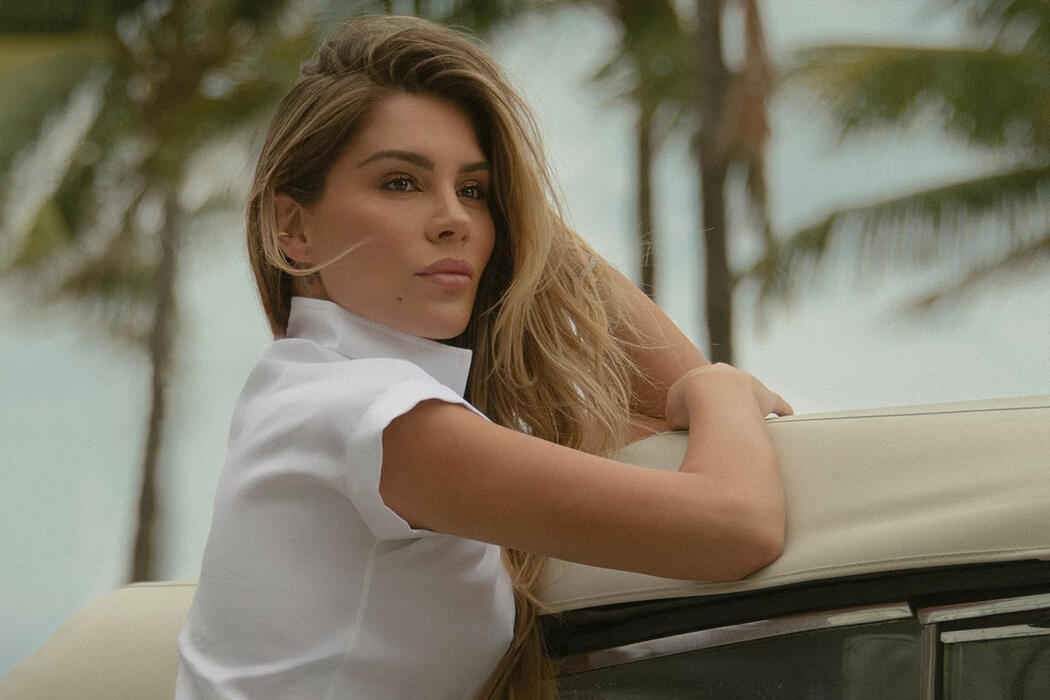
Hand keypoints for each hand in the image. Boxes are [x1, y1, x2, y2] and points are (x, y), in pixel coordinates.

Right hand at [665, 363, 792, 429]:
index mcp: (701, 376)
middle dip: (726, 397)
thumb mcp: (672, 413)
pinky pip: (777, 403)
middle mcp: (726, 374)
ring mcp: (747, 384)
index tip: (700, 411)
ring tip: (753, 418)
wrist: (708, 394)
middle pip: (728, 386)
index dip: (699, 400)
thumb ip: (678, 419)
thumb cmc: (687, 406)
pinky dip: (782, 408)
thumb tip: (683, 433)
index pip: (701, 386)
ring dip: (752, 404)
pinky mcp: (765, 397)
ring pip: (752, 394)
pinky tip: (788, 415)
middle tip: (723, 414)